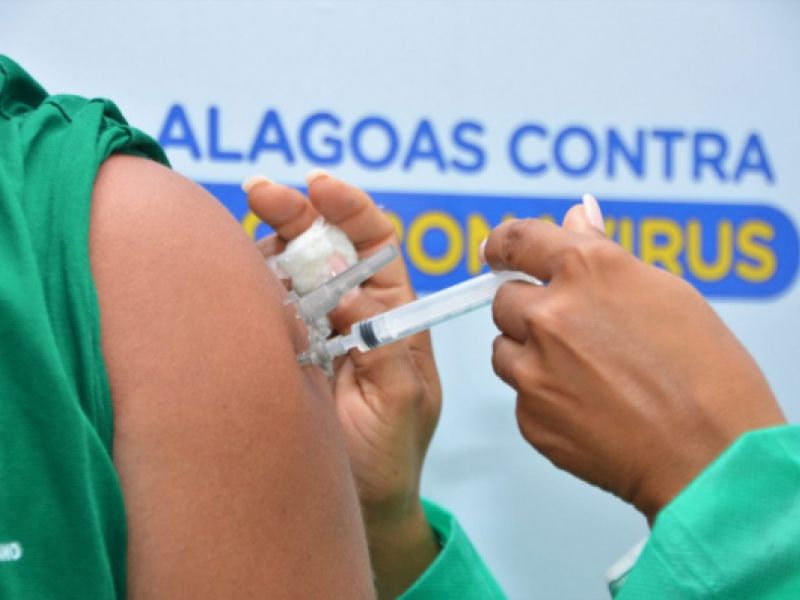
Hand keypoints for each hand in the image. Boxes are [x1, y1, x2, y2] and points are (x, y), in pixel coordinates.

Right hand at [245, 172, 441, 597]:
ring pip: (285, 269)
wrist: (361, 503)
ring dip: (265, 245)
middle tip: (260, 193)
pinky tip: (228, 278)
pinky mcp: (277, 348)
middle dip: (295, 211)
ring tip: (244, 244)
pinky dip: (243, 285)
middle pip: (323, 245)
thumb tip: (354, 297)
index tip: (320, 186)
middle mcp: (350, 311)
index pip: (375, 244)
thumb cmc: (392, 456)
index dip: (350, 209)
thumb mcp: (402, 402)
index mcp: (392, 314)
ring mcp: (309, 328)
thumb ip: (387, 350)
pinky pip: (259, 306)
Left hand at [485, 200, 784, 521]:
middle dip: (529, 310)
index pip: (518, 239)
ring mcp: (534, 369)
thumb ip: (603, 253)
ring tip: (586, 376)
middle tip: (571, 333)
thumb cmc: (704, 373)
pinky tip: (590, 408)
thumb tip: (576, 216)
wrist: (711, 455)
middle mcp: (549, 315)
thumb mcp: (665, 292)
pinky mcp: (530, 416)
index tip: (494, 249)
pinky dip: (546, 398)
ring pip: (505, 350)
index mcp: (585, 270)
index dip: (502, 243)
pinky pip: (522, 396)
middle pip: (505, 300)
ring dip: (530, 355)